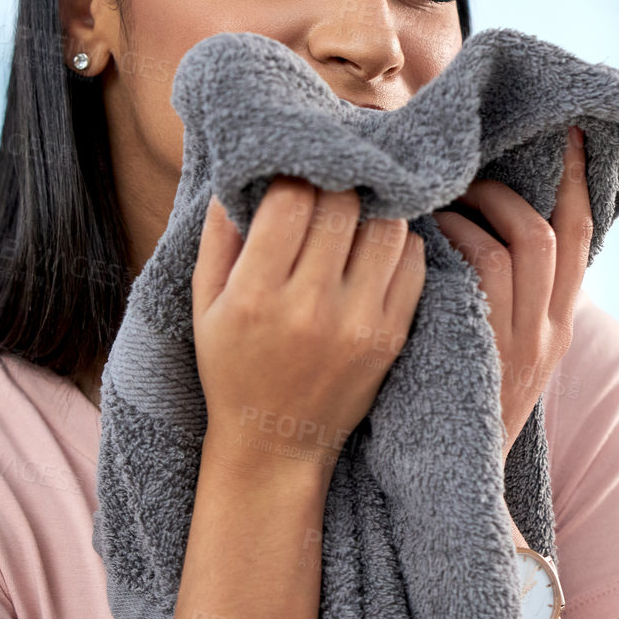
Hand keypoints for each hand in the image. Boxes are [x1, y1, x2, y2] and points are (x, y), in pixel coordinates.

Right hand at [193, 179, 426, 482]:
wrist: (274, 443)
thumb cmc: (232, 368)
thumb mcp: (206, 305)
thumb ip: (220, 236)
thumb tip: (242, 175)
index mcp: (256, 295)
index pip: (291, 199)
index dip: (292, 176)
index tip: (291, 177)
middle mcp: (310, 307)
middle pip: (343, 203)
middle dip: (333, 184)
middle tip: (326, 184)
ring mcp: (358, 322)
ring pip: (386, 225)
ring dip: (371, 208)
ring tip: (353, 210)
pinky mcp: (391, 335)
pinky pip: (412, 261)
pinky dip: (398, 241)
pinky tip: (374, 245)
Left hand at [431, 126, 590, 462]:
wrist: (460, 486)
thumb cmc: (460, 405)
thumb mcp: (496, 351)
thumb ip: (497, 297)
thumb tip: (472, 226)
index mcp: (558, 324)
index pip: (580, 236)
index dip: (579, 180)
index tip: (572, 131)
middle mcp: (551, 331)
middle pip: (553, 232)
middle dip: (513, 188)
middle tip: (468, 171)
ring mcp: (523, 342)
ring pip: (522, 243)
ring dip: (480, 208)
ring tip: (442, 197)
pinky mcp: (491, 350)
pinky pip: (482, 272)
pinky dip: (457, 238)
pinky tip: (426, 232)